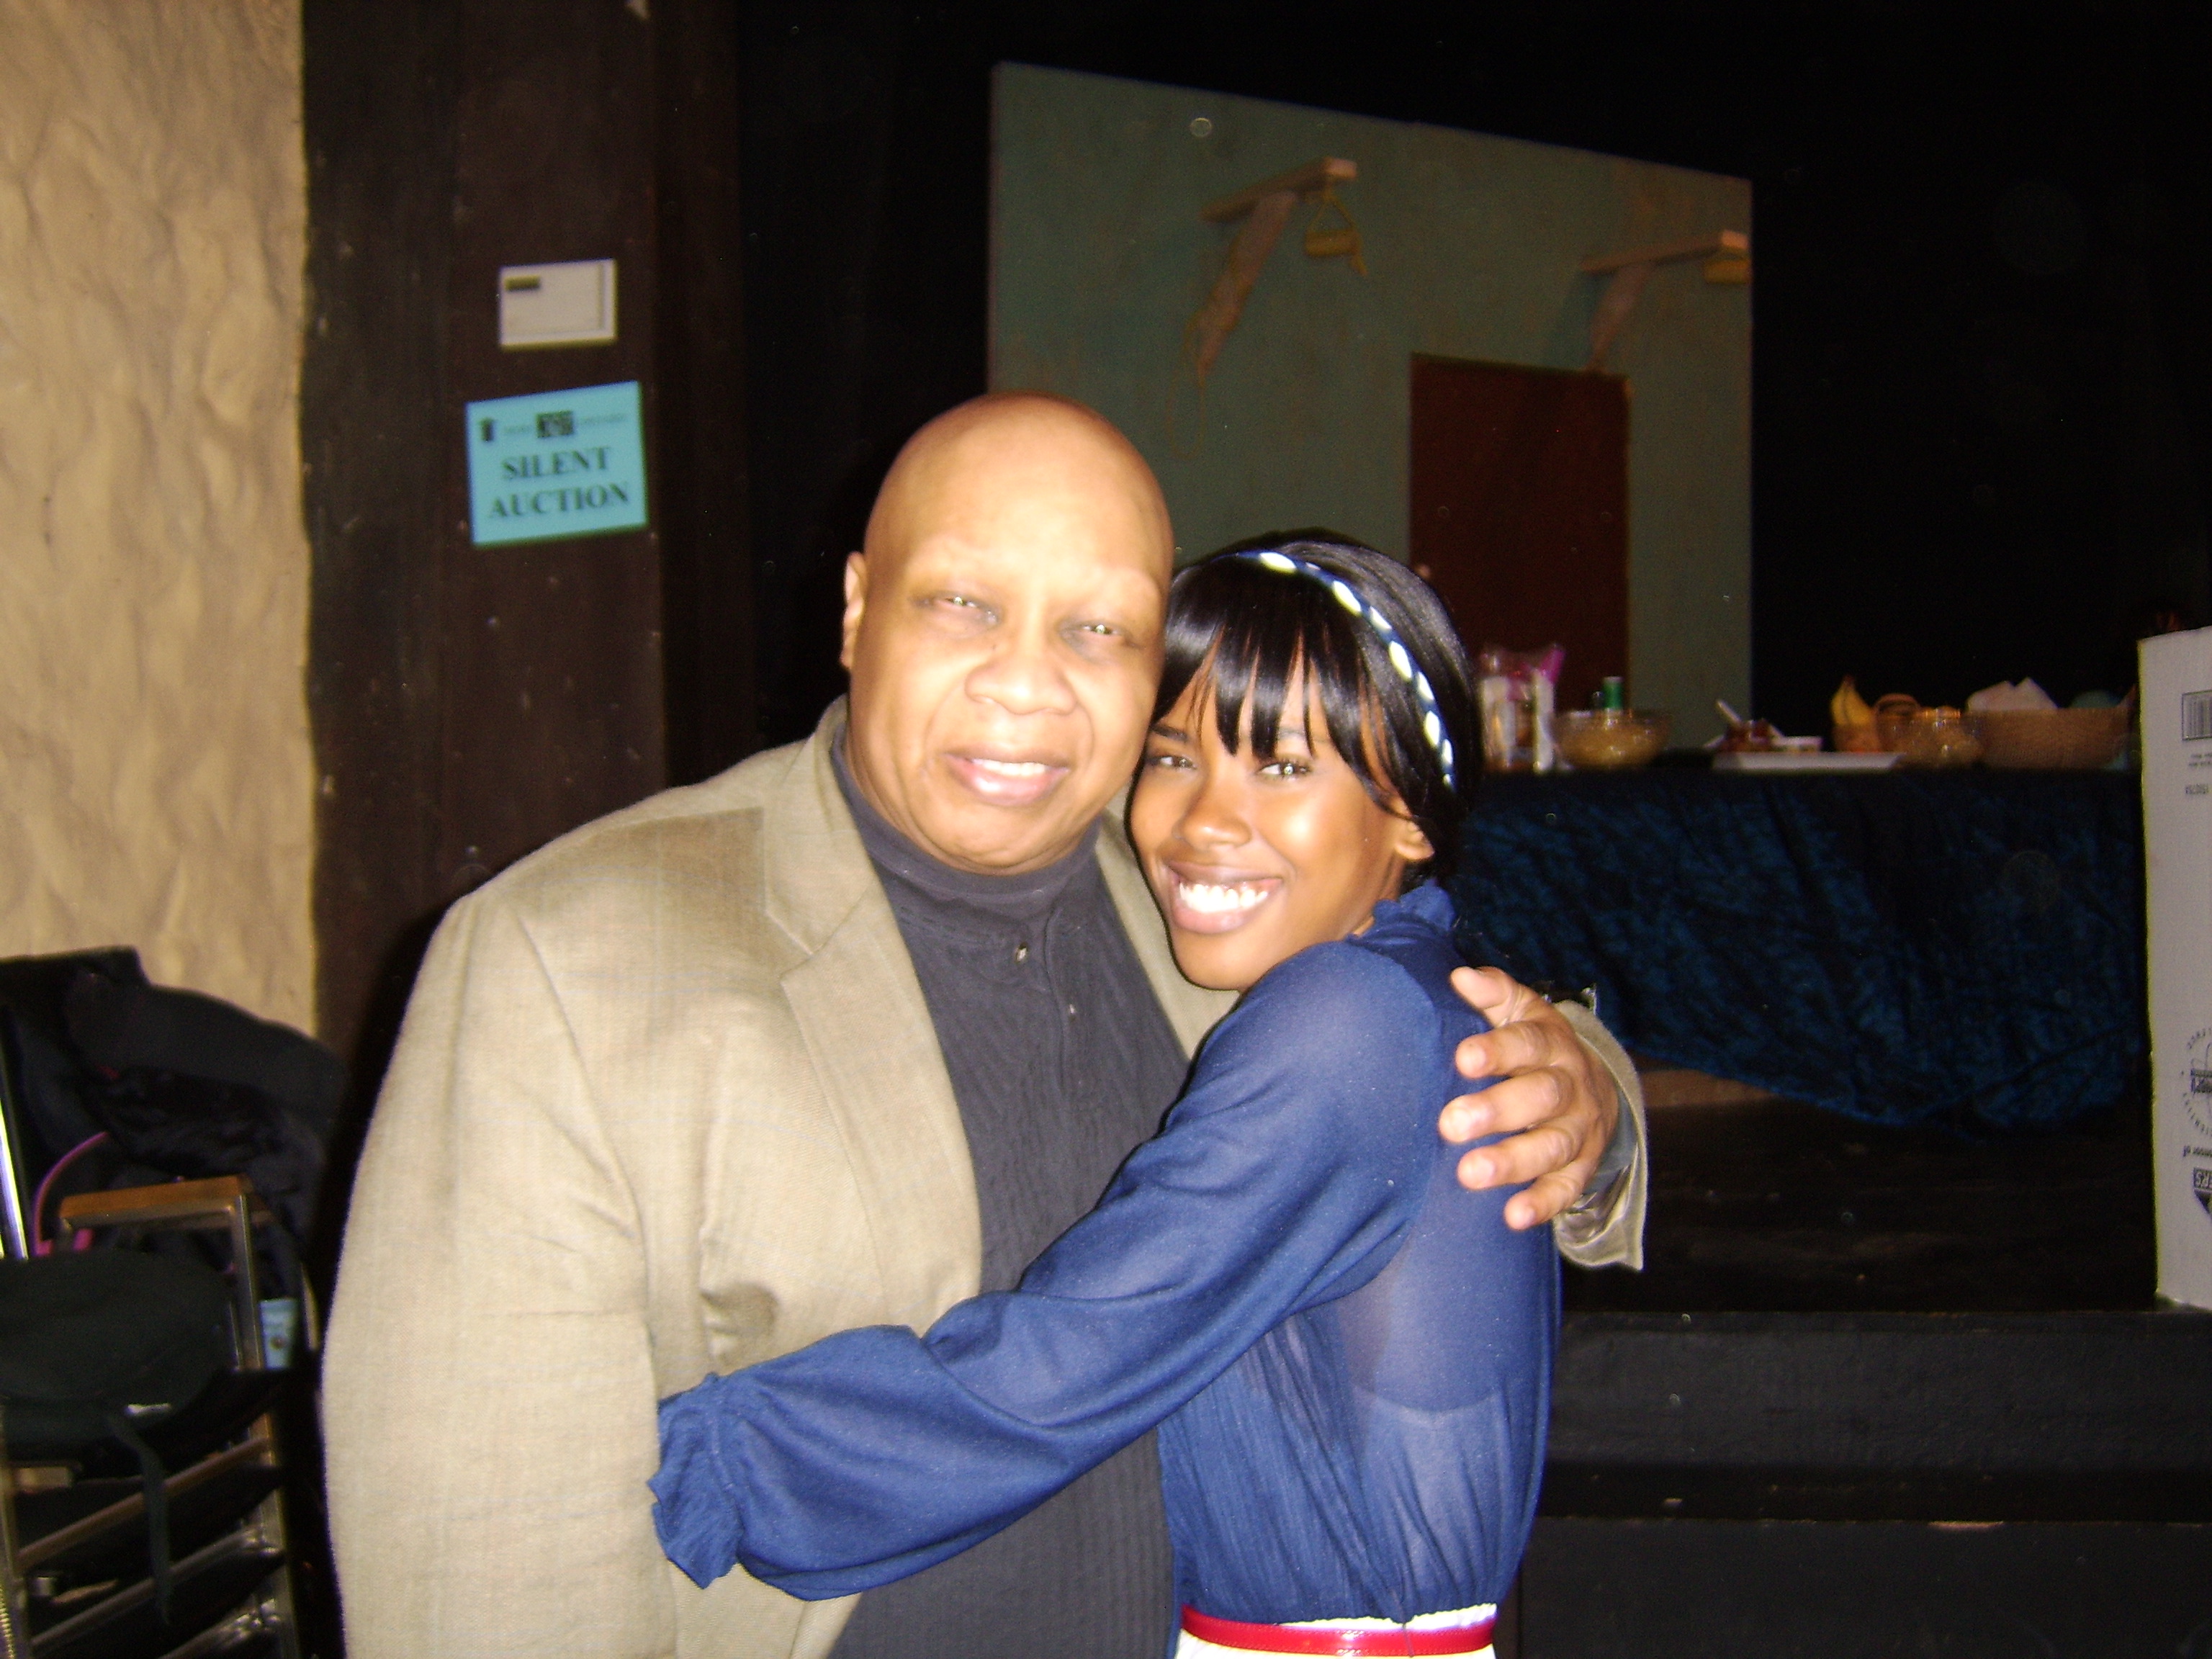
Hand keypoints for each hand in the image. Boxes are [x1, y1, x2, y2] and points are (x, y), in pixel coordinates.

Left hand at [1438, 967, 1617, 1229]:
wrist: (1595, 1086)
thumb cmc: (1534, 1046)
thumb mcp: (1521, 1012)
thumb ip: (1494, 994)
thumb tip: (1460, 977)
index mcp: (1550, 1043)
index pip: (1527, 1043)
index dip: (1498, 1050)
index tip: (1463, 1058)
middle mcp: (1570, 1085)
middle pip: (1540, 1096)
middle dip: (1497, 1111)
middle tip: (1451, 1124)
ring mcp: (1579, 1129)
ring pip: (1552, 1145)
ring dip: (1512, 1161)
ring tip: (1470, 1173)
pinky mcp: (1582, 1168)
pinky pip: (1567, 1188)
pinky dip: (1543, 1204)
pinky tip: (1514, 1217)